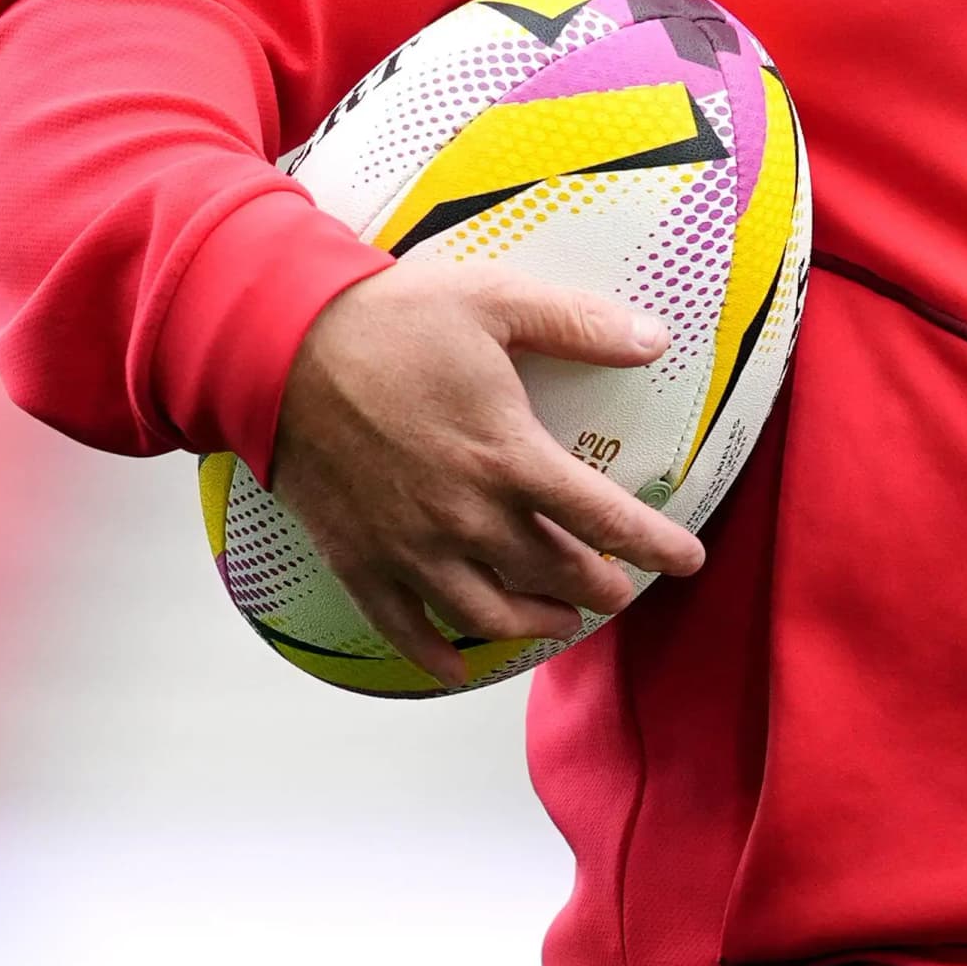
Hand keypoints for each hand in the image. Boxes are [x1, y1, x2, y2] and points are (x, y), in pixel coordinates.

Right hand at [267, 252, 708, 689]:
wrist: (278, 348)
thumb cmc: (391, 319)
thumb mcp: (496, 299)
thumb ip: (580, 323)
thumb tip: (656, 337)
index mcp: (508, 456)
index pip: (604, 519)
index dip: (655, 544)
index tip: (688, 561)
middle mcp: (466, 516)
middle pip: (554, 572)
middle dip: (599, 587)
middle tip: (621, 590)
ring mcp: (410, 546)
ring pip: (489, 613)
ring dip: (535, 624)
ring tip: (560, 621)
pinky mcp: (359, 559)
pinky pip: (403, 629)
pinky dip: (438, 656)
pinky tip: (461, 666)